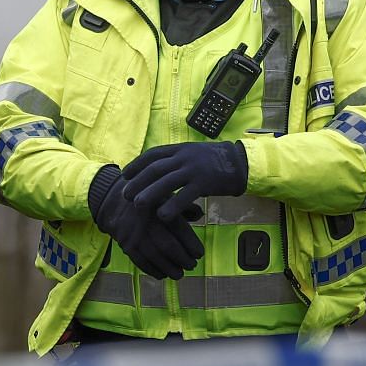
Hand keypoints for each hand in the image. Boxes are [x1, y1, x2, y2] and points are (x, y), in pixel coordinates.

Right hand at [89, 166, 202, 280]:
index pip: (180, 230)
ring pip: (155, 257)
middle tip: (192, 266)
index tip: (200, 254)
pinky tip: (162, 275)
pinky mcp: (126, 246)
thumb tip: (200, 215)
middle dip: (183, 259)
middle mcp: (147, 222)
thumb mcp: (165, 195)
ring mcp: (135, 236)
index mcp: (160, 208)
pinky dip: (153, 270)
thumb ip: (183, 206)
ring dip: (169, 268)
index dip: (192, 245)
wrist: (113, 202)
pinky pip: (140, 262)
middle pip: (169, 246)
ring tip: (179, 274)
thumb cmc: (147, 201)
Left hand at [121, 142, 247, 225]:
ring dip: (150, 193)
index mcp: (180, 149)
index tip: (125, 176)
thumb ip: (174, 160)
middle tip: (125, 195)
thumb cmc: (213, 161)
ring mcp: (194, 169)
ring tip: (137, 205)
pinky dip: (172, 206)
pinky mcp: (205, 183)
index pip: (152, 155)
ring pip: (167, 181)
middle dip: (138, 182)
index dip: (136, 165)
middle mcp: (184, 157)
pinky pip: (185, 195)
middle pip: (155, 169)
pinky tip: (162, 216)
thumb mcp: (191, 154)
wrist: (240, 162)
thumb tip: (152, 169)